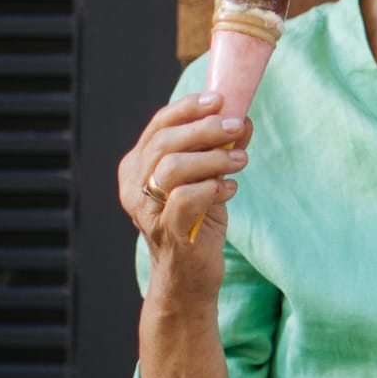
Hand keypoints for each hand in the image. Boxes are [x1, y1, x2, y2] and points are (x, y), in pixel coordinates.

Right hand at [120, 91, 251, 298]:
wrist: (189, 278)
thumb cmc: (197, 222)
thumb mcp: (207, 179)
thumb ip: (219, 149)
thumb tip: (242, 119)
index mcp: (137, 167)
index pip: (158, 126)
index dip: (188, 108)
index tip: (219, 99)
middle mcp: (134, 186)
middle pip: (165, 142)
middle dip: (205, 129)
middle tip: (236, 127)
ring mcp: (147, 211)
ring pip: (173, 167)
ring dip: (213, 158)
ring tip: (240, 162)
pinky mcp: (168, 232)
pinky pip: (185, 199)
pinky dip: (212, 188)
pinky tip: (229, 189)